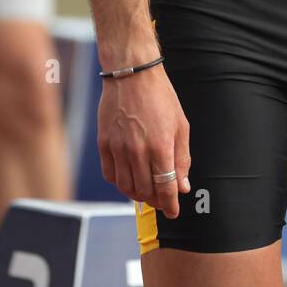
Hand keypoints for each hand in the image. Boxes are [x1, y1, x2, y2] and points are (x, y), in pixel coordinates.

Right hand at [98, 63, 190, 217]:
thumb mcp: (181, 126)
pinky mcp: (104, 143)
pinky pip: (110, 174)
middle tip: (162, 202)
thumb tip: (182, 186)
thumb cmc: (161, 97)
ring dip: (138, 195)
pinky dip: (119, 183)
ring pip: (126, 186)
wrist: (132, 75)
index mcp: (161, 146)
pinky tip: (129, 180)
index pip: (165, 187)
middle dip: (156, 201)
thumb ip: (182, 158)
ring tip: (146, 193)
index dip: (170, 204)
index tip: (173, 212)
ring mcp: (118, 148)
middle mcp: (137, 150)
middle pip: (145, 190)